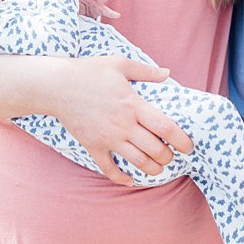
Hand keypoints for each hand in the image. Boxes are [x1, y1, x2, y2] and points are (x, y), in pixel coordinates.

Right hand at [54, 57, 189, 184]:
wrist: (55, 85)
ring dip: (152, 169)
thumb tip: (167, 73)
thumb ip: (145, 70)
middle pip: (156, 150)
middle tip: (171, 155)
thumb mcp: (118, 64)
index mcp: (133, 104)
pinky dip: (121, 178)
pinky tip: (130, 180)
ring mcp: (108, 138)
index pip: (166, 128)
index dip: (182, 140)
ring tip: (157, 166)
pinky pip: (109, 168)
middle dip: (168, 157)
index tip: (188, 145)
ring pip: (138, 162)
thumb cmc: (88, 71)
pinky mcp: (93, 145)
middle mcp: (123, 125)